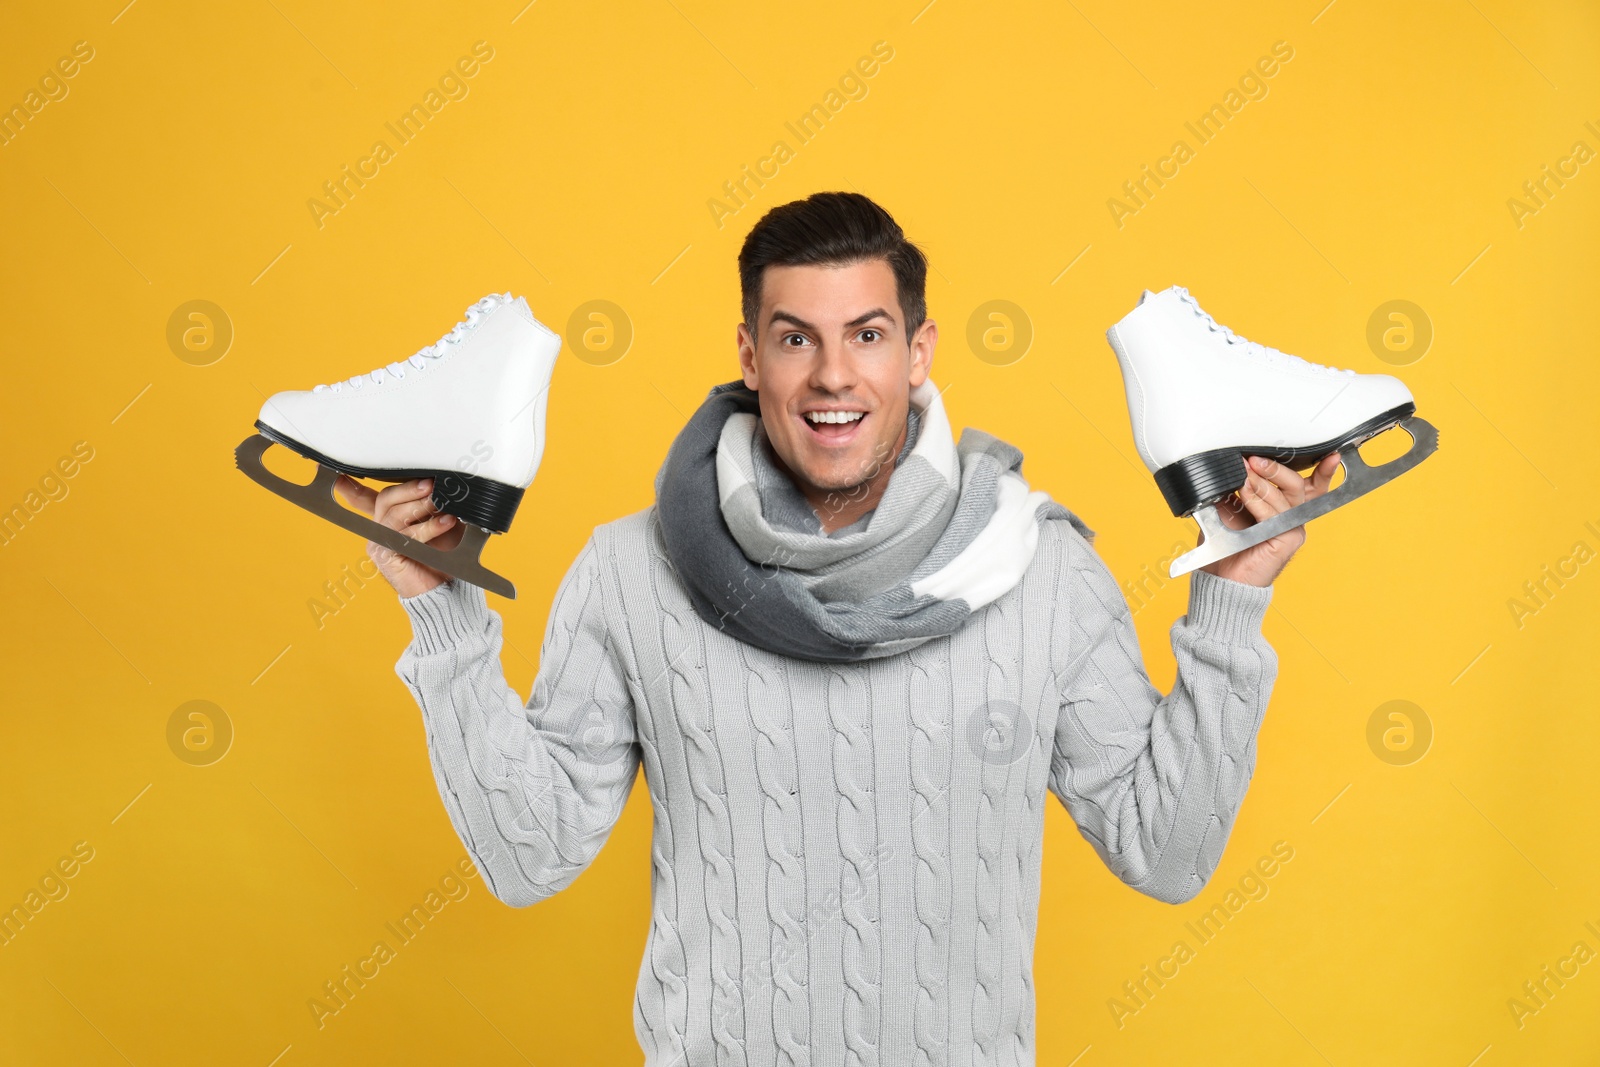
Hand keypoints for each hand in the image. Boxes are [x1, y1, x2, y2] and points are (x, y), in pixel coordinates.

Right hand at [333, 475, 462, 597]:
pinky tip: (445, 522)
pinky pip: (405, 537)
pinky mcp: (386, 557)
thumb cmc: (443, 555)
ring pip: (394, 515)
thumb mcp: (441, 521)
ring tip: (441, 502)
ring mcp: (379, 544)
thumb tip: (444, 482)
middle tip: (431, 484)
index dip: (350, 484)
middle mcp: (378, 529)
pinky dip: (427, 528)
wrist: (446, 590)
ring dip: (421, 506)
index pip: (364, 497)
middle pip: (385, 499)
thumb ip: (434, 504)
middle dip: (409, 489)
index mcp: (387, 518)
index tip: (340, 470)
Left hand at [1200, 453, 1340, 586]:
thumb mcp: (1230, 507)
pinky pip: (1275, 515)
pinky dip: (1258, 502)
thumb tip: (1232, 465)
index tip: (1328, 454)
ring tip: (1243, 474)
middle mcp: (1292, 516)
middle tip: (1252, 461)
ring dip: (1261, 482)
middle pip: (1296, 484)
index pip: (1309, 485)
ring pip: (1285, 496)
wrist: (1222, 577)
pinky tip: (1244, 494)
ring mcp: (1292, 528)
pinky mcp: (1288, 540)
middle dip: (1274, 469)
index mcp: (1284, 506)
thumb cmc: (1227, 546)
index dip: (1322, 470)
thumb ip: (1237, 488)